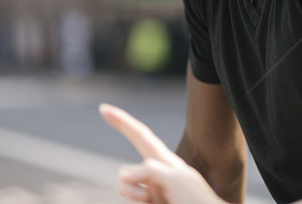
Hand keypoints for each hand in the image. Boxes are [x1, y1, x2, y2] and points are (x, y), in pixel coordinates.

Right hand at [99, 103, 225, 203]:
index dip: (122, 121)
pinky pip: (129, 203)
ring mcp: (150, 191)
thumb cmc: (197, 201)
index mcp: (163, 160)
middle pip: (123, 175)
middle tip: (151, 198)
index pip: (139, 135)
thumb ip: (151, 171)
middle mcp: (154, 174)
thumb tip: (125, 174)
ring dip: (135, 201)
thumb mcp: (177, 180)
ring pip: (124, 193)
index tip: (104, 108)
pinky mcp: (148, 203)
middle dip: (129, 188)